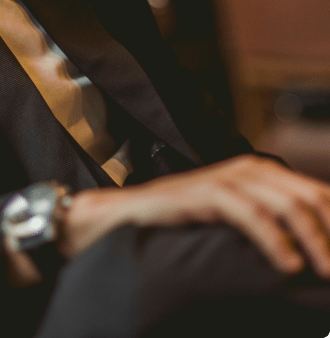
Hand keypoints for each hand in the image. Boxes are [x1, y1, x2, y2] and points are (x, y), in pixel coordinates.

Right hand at [59, 154, 329, 278]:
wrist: (131, 214)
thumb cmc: (186, 222)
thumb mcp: (237, 222)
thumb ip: (272, 225)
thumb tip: (313, 250)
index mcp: (263, 173)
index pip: (319, 193)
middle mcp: (251, 169)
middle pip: (311, 196)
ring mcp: (227, 178)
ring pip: (286, 203)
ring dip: (314, 239)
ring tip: (325, 271)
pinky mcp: (205, 192)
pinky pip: (249, 213)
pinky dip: (274, 238)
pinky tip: (288, 264)